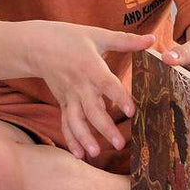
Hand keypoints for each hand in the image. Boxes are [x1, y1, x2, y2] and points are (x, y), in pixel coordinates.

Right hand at [27, 23, 156, 159]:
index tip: (132, 111)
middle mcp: (79, 85)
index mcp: (90, 67)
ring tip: (96, 153)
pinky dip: (71, 139)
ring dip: (85, 137)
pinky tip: (80, 155)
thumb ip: (126, 40)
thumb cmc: (70, 38)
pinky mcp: (63, 102)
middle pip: (92, 109)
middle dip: (104, 127)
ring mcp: (69, 96)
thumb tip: (152, 39)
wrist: (37, 45)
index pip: (106, 84)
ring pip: (76, 120)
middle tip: (120, 144)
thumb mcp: (97, 35)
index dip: (119, 97)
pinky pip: (66, 123)